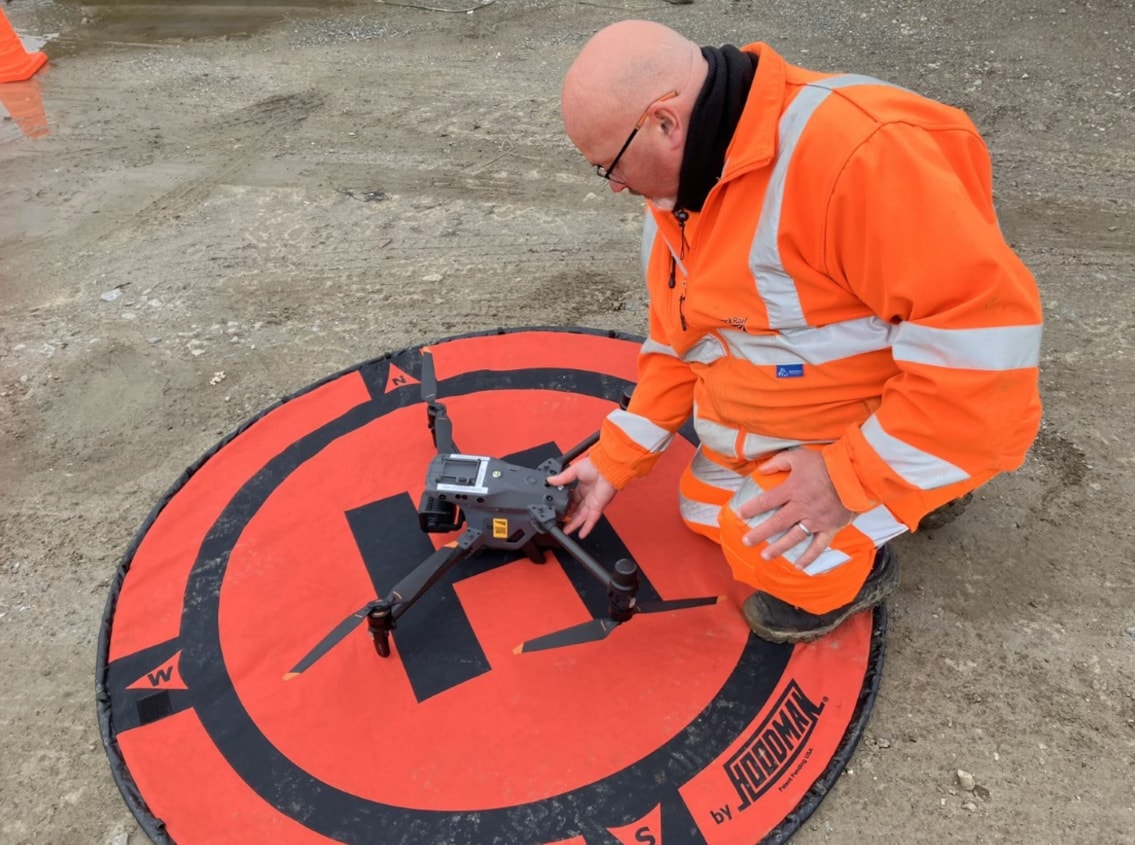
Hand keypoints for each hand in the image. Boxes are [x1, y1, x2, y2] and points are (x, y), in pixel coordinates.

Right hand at [546, 457, 616, 538]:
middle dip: (568, 517)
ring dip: (574, 525)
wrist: (607, 467)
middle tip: (560, 522)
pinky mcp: (597, 507)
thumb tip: (550, 480)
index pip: (571, 499)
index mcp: (582, 487)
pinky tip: (581, 535)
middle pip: (576, 510)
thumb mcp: (574, 470)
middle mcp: (587, 496)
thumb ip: (562, 478)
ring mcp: (593, 503)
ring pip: (582, 517)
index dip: (564, 505)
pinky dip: (587, 528)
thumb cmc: (596, 465)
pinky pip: (592, 520)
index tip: (557, 509)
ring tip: (566, 531)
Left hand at [734, 449, 853, 568]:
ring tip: (765, 556)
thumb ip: (778, 462)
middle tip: (746, 542)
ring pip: (793, 537)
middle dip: (759, 534)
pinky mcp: (830, 527)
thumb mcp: (799, 456)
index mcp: (792, 489)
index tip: (739, 516)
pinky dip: (809, 557)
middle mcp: (801, 507)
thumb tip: (762, 470)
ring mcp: (815, 520)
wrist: (856, 474)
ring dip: (778, 548)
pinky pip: (818, 545)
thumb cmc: (827, 463)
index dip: (751, 509)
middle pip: (776, 523)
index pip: (766, 501)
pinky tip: (798, 565)